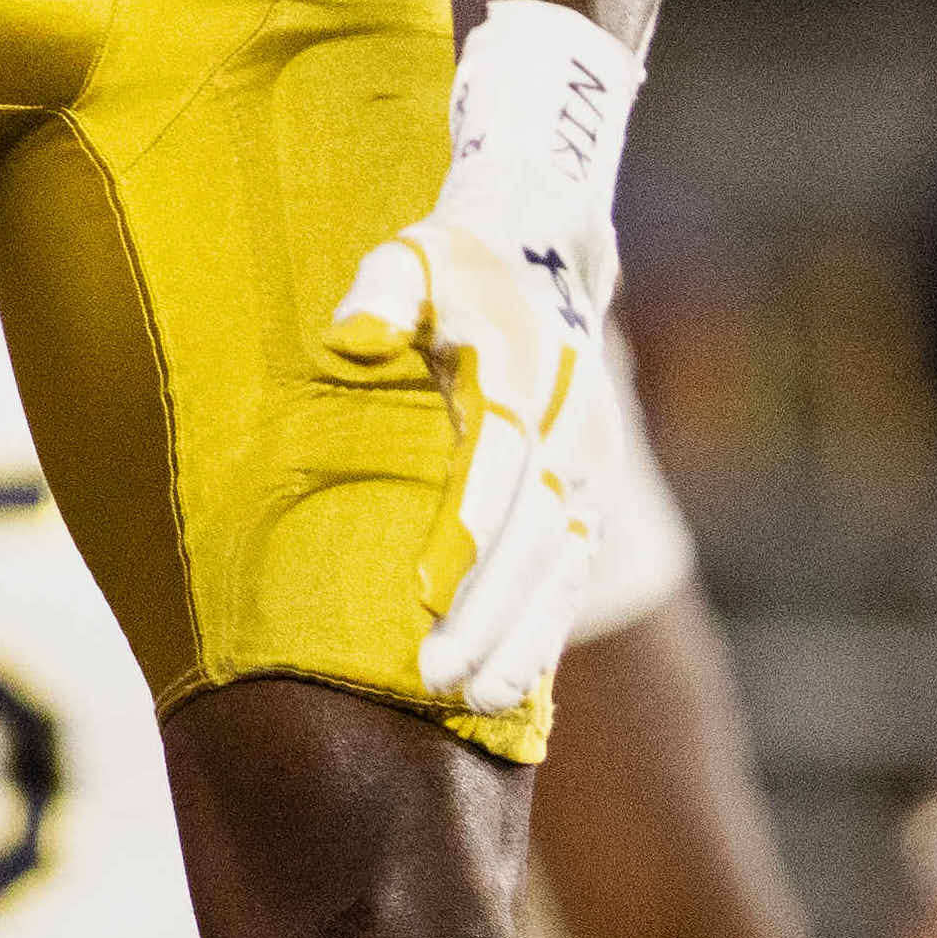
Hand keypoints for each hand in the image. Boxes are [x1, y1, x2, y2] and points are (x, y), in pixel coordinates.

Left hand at [327, 0, 632, 714]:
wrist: (548, 236)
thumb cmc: (456, 254)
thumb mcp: (415, 252)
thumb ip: (385, 290)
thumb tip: (354, 338)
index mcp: (523, 378)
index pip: (496, 470)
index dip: (466, 537)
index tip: (426, 598)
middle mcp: (565, 431)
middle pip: (533, 539)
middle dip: (490, 616)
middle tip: (437, 684)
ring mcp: (582, 466)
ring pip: (560, 568)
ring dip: (520, 636)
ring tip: (474, 701)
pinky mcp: (582, 490)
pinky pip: (568, 571)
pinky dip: (542, 626)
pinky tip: (507, 680)